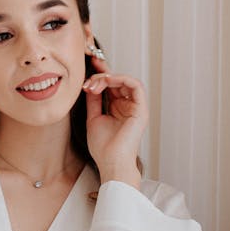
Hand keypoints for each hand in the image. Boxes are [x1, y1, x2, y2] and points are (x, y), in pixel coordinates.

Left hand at [82, 54, 147, 185]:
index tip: (88, 67)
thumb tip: (90, 84)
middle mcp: (128, 106)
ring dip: (109, 77)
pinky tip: (106, 82)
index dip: (101, 75)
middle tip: (88, 76)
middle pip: (118, 81)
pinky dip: (120, 79)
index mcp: (118, 108)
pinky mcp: (141, 109)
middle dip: (101, 75)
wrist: (110, 162)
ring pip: (126, 80)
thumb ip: (94, 100)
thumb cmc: (103, 147)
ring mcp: (136, 107)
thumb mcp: (93, 117)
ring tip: (94, 84)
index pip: (111, 86)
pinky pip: (135, 85)